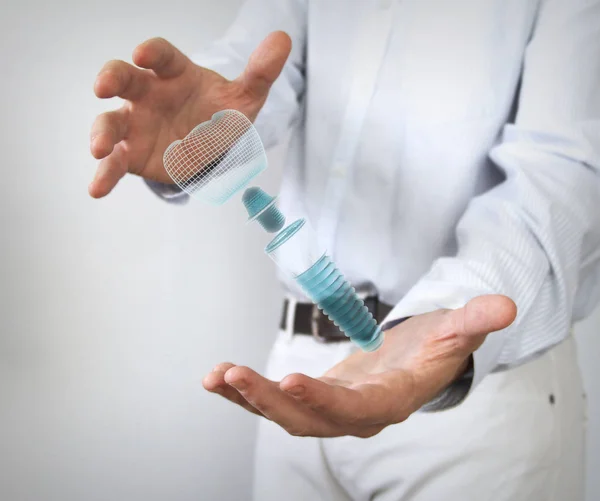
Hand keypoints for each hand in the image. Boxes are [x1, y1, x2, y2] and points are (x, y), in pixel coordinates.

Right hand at [89, 31, 290, 197]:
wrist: (211, 146)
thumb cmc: (221, 113)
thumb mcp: (245, 97)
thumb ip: (260, 72)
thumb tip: (283, 40)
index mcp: (174, 74)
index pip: (161, 57)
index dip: (151, 52)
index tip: (142, 53)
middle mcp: (149, 93)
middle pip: (124, 79)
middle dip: (111, 79)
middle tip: (102, 86)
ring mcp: (136, 123)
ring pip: (112, 122)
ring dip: (102, 133)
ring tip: (99, 149)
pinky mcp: (132, 153)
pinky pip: (115, 163)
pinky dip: (105, 175)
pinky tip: (97, 189)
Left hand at [203, 295, 516, 437]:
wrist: (414, 359)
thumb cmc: (434, 346)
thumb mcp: (455, 331)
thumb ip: (473, 321)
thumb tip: (504, 305)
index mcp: (391, 401)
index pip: (357, 410)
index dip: (325, 400)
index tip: (291, 380)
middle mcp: (356, 414)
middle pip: (310, 419)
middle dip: (271, 400)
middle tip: (234, 375)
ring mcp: (330, 409)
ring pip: (286, 414)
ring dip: (250, 397)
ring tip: (216, 375)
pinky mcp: (311, 396)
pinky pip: (275, 400)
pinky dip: (243, 391)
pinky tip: (215, 377)